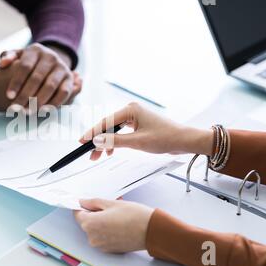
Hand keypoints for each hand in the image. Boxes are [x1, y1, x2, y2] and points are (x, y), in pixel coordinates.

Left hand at [0, 43, 81, 108]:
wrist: (48, 63)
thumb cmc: (27, 62)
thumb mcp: (18, 56)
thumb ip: (8, 57)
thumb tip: (3, 63)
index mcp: (36, 50)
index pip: (24, 67)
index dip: (16, 82)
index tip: (9, 96)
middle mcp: (51, 56)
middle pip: (37, 78)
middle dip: (25, 95)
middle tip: (16, 109)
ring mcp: (62, 67)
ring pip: (50, 86)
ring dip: (39, 101)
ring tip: (28, 112)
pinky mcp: (69, 79)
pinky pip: (64, 92)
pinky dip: (54, 103)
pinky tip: (43, 111)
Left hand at [74, 199, 153, 252]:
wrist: (151, 230)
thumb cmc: (134, 216)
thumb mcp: (111, 203)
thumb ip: (93, 202)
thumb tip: (83, 202)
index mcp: (90, 224)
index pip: (77, 214)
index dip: (82, 206)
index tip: (86, 202)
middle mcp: (93, 237)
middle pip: (86, 222)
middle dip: (93, 214)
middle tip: (107, 207)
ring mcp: (101, 245)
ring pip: (94, 230)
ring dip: (100, 222)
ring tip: (115, 216)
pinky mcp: (109, 249)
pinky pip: (102, 237)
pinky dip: (106, 230)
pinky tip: (118, 224)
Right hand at [80, 102, 213, 160]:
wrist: (184, 141)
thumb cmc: (165, 138)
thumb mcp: (137, 142)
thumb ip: (114, 141)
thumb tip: (96, 141)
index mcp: (130, 109)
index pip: (105, 122)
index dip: (92, 133)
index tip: (81, 141)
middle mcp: (131, 110)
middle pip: (107, 126)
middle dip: (98, 140)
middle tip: (89, 153)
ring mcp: (134, 117)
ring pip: (113, 130)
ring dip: (105, 143)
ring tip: (98, 156)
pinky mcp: (138, 124)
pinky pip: (121, 132)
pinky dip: (114, 142)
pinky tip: (110, 151)